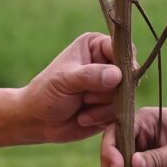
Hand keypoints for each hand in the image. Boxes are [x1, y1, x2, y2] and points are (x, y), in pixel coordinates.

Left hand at [14, 31, 123, 145]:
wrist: (38, 121)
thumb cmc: (47, 93)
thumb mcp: (65, 80)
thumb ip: (90, 75)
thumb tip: (118, 74)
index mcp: (95, 45)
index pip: (122, 48)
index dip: (124, 63)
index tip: (116, 78)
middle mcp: (107, 63)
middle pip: (128, 75)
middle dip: (108, 90)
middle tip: (85, 96)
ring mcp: (111, 86)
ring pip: (125, 96)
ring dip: (102, 106)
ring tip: (81, 105)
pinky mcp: (112, 106)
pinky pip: (120, 113)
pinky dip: (102, 118)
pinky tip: (84, 117)